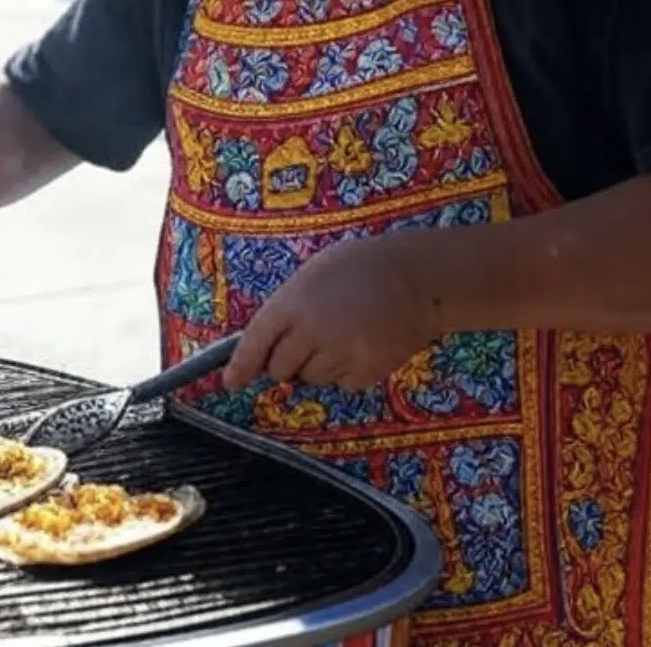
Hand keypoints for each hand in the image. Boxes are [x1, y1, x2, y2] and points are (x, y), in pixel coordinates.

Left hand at [223, 234, 442, 392]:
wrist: (418, 278)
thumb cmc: (359, 267)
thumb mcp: (312, 274)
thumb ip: (288, 308)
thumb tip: (268, 345)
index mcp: (292, 302)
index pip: (256, 341)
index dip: (241, 365)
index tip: (232, 383)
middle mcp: (311, 332)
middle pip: (280, 369)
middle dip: (285, 362)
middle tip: (307, 341)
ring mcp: (340, 354)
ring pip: (311, 379)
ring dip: (317, 366)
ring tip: (341, 336)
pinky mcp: (366, 372)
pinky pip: (342, 384)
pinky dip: (346, 372)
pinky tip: (361, 345)